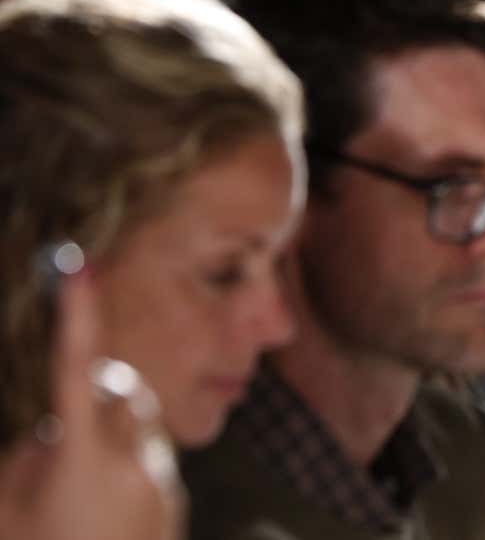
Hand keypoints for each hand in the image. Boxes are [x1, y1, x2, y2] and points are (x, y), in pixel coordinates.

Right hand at [0, 269, 182, 539]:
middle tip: (53, 442)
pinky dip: (122, 471)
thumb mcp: (9, 500)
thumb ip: (28, 455)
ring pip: (134, 427)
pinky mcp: (172, 503)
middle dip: (89, 396)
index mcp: (79, 461)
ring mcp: (159, 483)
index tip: (76, 265)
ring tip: (72, 492)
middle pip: (116, 392)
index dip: (74, 317)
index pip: (72, 372)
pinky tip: (96, 515)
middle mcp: (130, 463)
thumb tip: (53, 429)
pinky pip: (147, 462)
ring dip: (105, 436)